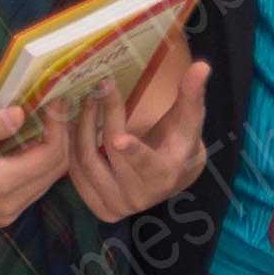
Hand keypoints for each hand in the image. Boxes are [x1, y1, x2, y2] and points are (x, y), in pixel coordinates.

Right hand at [0, 108, 69, 229]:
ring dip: (50, 151)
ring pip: (46, 181)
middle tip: (56, 108)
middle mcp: (8, 207)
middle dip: (61, 138)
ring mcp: (5, 215)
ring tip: (45, 120)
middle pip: (55, 172)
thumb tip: (21, 113)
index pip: (50, 158)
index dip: (59, 128)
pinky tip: (28, 141)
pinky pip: (32, 189)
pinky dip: (36, 164)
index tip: (56, 101)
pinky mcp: (1, 215)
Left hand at [61, 62, 212, 221]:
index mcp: (165, 174)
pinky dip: (71, 148)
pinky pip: (76, 176)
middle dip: (102, 115)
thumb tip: (202, 65)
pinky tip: (74, 126)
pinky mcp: (101, 209)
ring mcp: (119, 206)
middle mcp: (141, 196)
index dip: (134, 152)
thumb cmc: (179, 141)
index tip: (119, 139)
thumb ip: (192, 95)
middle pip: (109, 152)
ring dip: (80, 128)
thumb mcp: (188, 120)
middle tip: (99, 88)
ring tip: (85, 102)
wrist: (171, 178)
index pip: (147, 163)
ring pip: (86, 163)